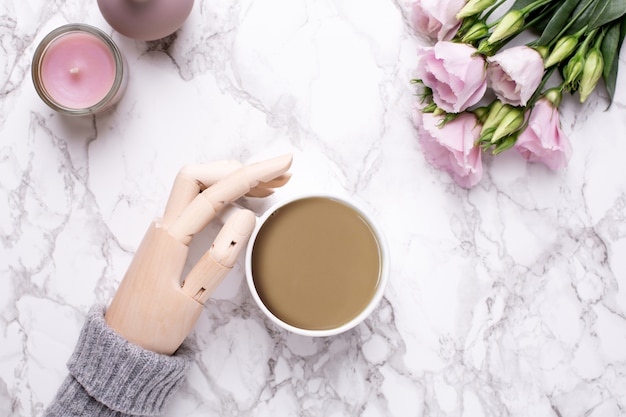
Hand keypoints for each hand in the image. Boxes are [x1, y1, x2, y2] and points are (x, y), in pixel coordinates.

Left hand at [104, 155, 291, 353]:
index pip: (214, 193)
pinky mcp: (168, 239)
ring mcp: (164, 230)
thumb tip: (247, 216)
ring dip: (232, 179)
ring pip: (198, 187)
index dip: (251, 174)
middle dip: (241, 168)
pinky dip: (222, 195)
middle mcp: (164, 226)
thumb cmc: (154, 328)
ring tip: (270, 185)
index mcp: (170, 239)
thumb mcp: (192, 301)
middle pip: (201, 175)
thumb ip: (219, 258)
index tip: (283, 165)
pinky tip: (244, 203)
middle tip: (279, 174)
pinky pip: (196, 203)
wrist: (122, 346)